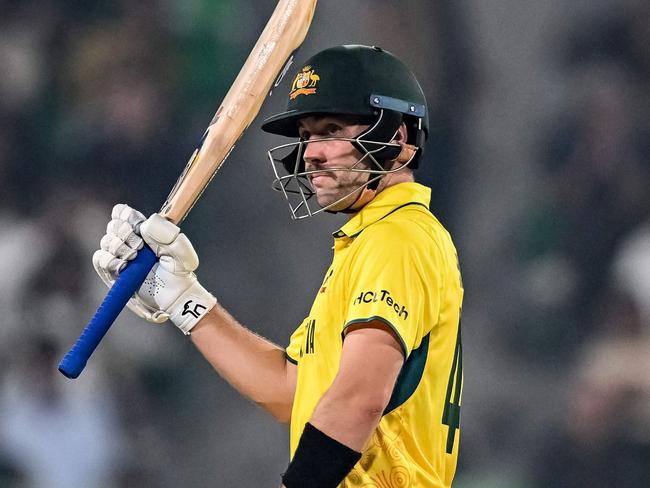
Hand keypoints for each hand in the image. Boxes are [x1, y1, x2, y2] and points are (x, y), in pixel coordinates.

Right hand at [93, 204, 215, 333]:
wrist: (173, 296)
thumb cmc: (179, 272)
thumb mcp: (181, 250)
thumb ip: (166, 232)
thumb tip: (145, 224)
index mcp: (144, 230)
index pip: (123, 213)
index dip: (127, 216)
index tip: (138, 227)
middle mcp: (129, 241)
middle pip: (114, 226)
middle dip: (125, 234)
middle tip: (139, 247)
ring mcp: (119, 256)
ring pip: (106, 241)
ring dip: (119, 248)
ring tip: (134, 258)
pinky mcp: (112, 272)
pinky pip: (100, 259)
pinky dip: (110, 261)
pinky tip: (123, 267)